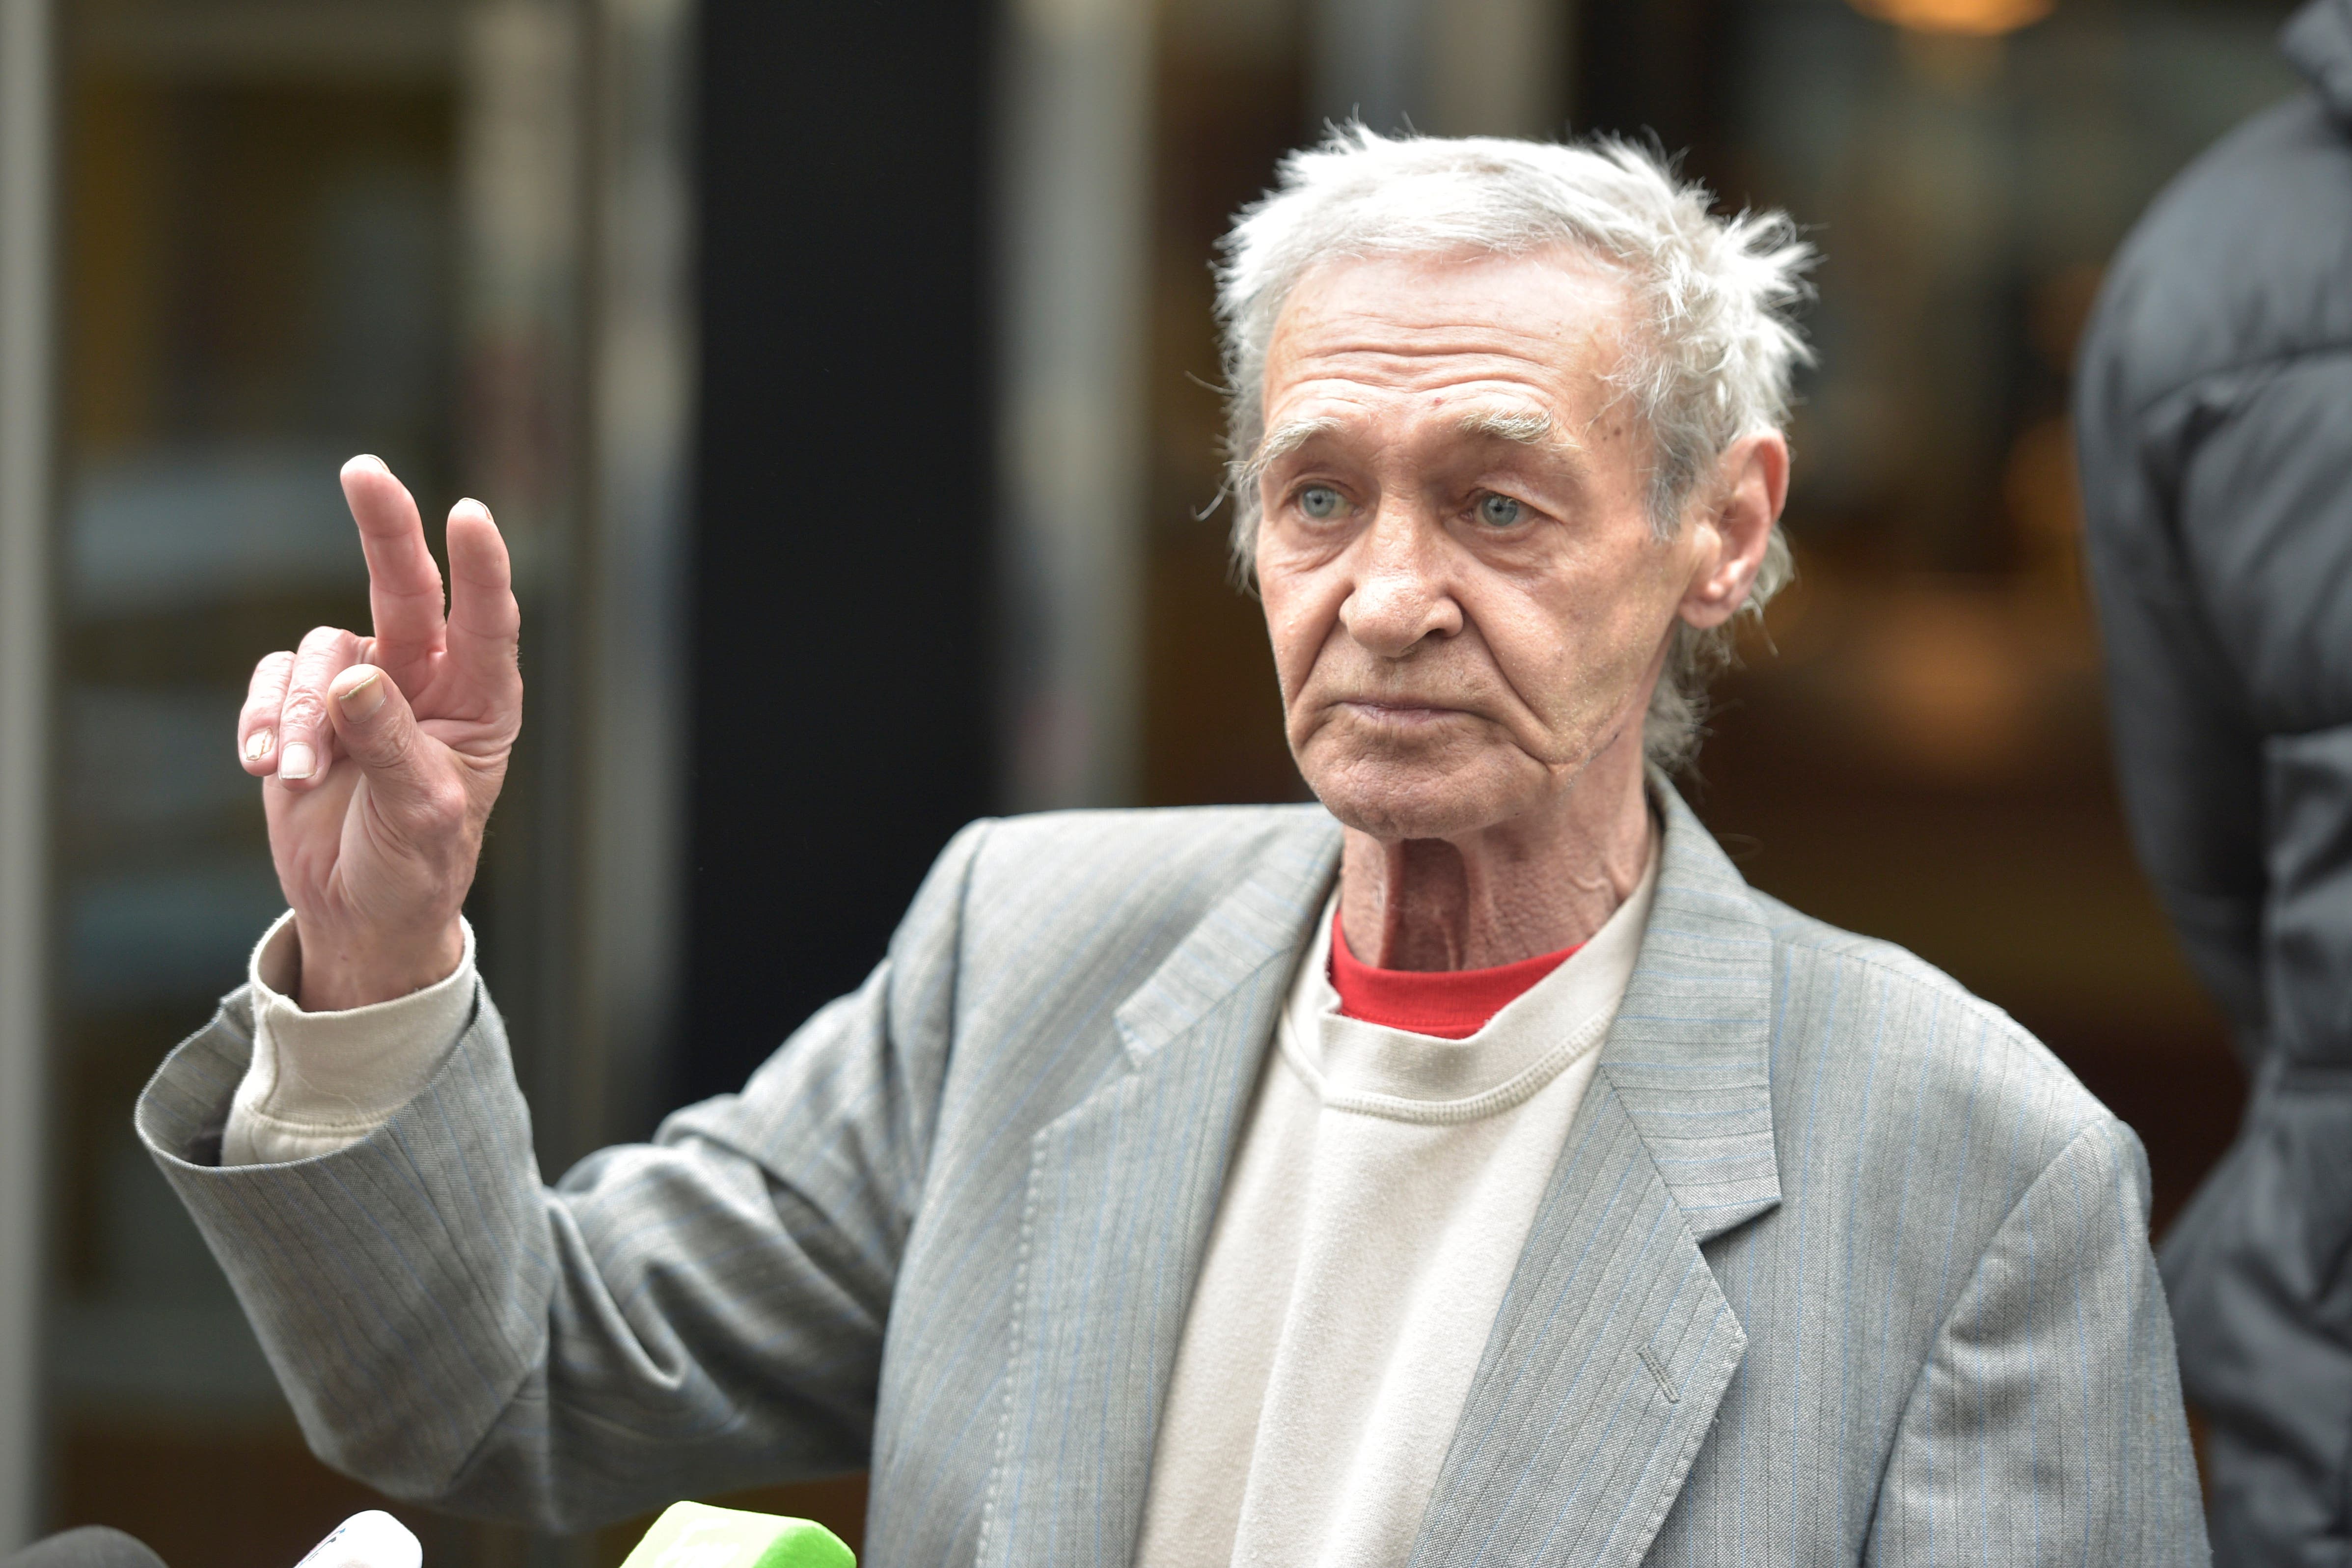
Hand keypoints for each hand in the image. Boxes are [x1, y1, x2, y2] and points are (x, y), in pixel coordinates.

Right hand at [237, 456, 521, 1010]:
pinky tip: (266, 767)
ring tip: (301, 776)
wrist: (361, 908)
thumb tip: (352, 677)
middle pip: (403, 587)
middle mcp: (426, 679)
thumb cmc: (416, 864)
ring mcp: (362, 686)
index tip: (469, 513)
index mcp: (482, 702)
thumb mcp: (422, 815)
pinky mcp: (305, 707)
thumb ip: (393, 745)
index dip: (481, 566)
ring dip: (301, 713)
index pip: (488, 619)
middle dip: (384, 528)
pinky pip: (273, 684)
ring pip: (319, 653)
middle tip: (363, 471)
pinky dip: (266, 722)